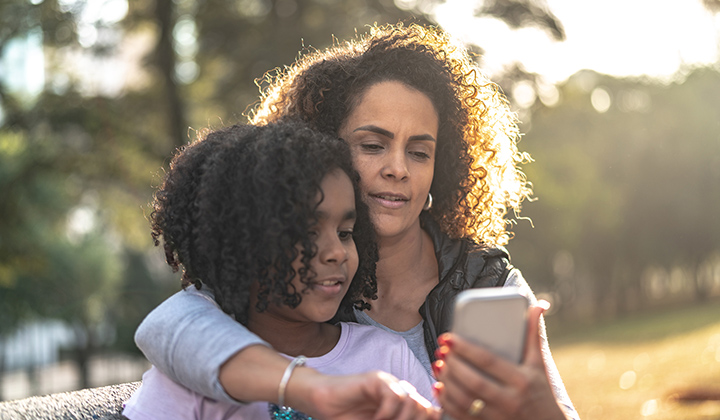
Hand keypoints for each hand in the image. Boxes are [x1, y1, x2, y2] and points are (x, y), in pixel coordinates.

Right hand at [291, 370, 440, 419]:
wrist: (320, 403)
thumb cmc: (346, 417)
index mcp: (401, 405)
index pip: (429, 412)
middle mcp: (398, 392)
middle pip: (424, 409)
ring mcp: (388, 384)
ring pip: (413, 401)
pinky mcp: (375, 379)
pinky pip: (395, 396)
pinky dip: (388, 413)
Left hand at [432, 304, 567, 419]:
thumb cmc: (540, 390)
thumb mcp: (538, 363)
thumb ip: (533, 334)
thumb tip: (539, 304)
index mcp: (521, 380)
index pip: (488, 362)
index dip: (465, 348)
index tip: (448, 337)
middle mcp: (510, 400)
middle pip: (474, 382)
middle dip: (452, 365)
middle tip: (441, 351)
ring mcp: (499, 416)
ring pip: (465, 400)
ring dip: (447, 382)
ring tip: (437, 365)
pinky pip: (462, 416)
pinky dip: (447, 402)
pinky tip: (439, 387)